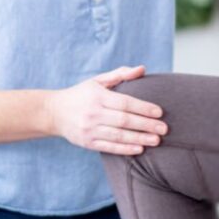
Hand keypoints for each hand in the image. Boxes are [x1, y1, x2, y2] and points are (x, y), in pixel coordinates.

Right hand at [45, 65, 167, 155]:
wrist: (54, 112)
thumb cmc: (81, 94)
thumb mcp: (98, 81)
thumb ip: (120, 75)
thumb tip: (142, 69)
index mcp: (98, 96)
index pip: (125, 103)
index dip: (143, 108)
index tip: (159, 112)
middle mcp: (93, 113)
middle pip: (124, 120)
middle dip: (146, 125)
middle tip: (164, 129)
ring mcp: (89, 129)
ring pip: (118, 136)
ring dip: (139, 139)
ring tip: (156, 140)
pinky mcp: (87, 143)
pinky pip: (109, 147)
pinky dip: (125, 149)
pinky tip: (139, 149)